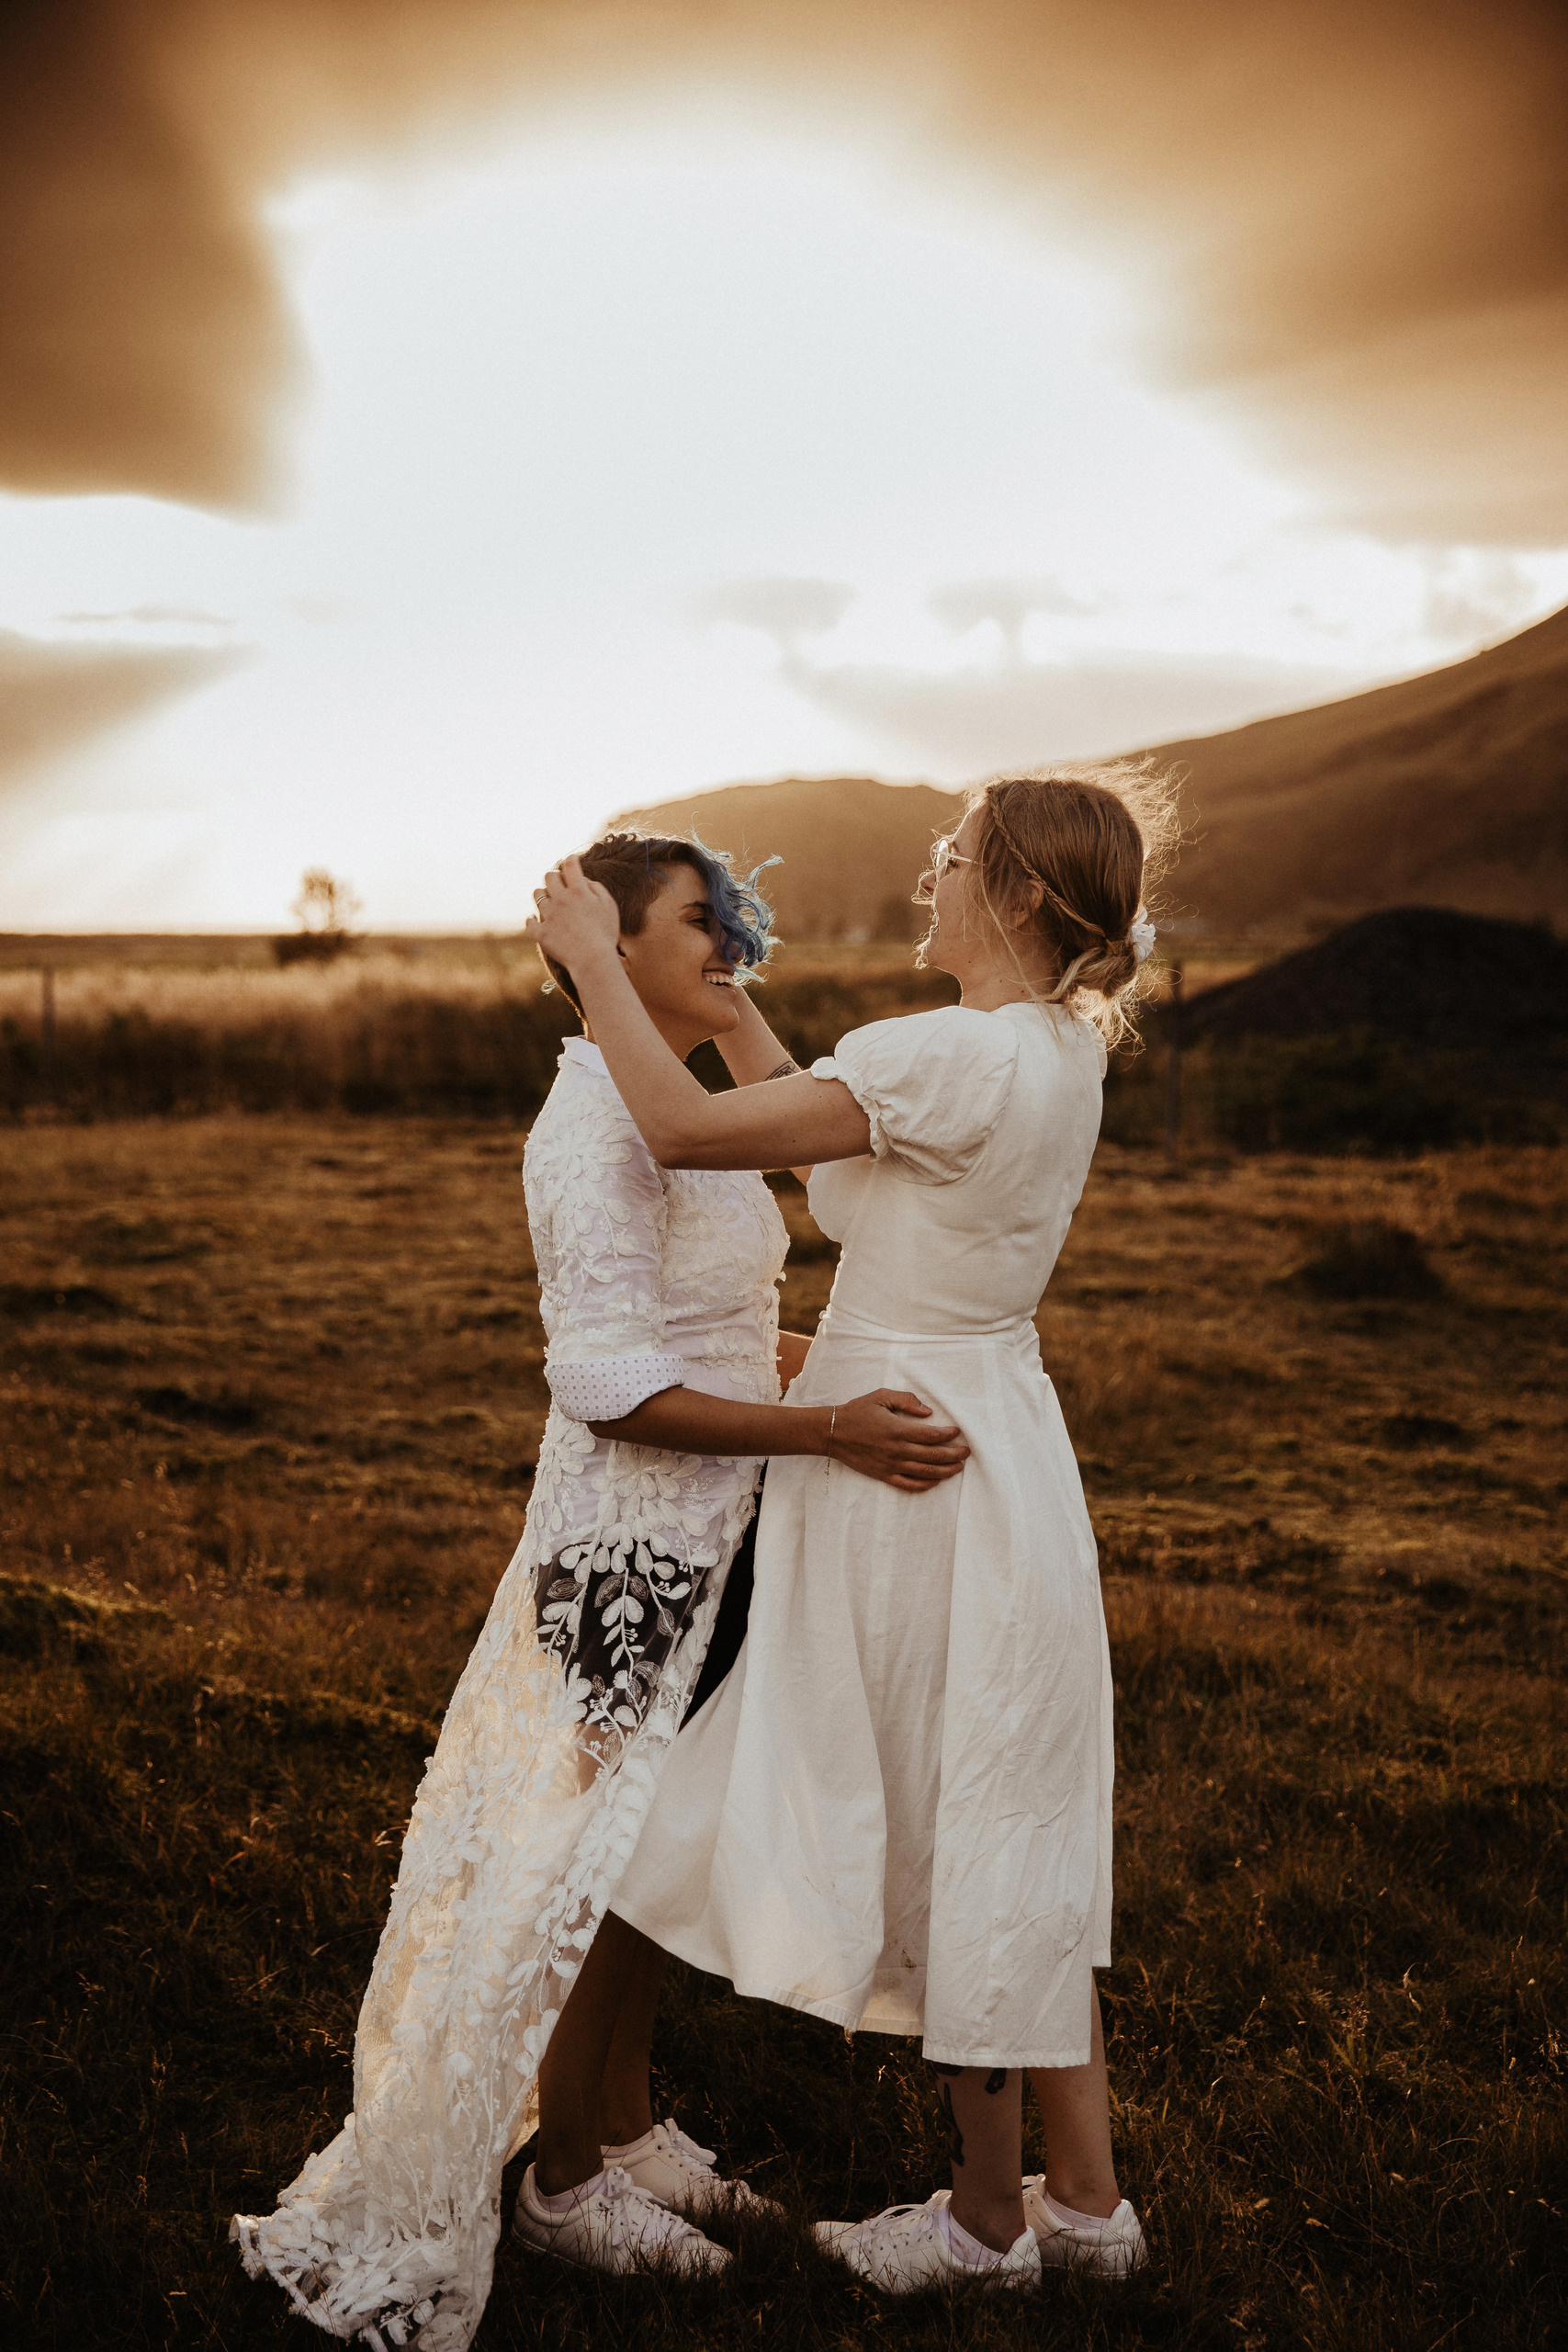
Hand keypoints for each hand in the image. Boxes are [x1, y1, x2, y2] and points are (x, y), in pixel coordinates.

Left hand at [524, 855, 621, 968]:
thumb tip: (584, 880)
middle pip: (549, 877)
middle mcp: (561, 899)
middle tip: (559, 882)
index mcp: (578, 891)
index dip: (571, 860)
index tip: (571, 861)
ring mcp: (549, 916)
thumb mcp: (609, 906)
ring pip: (538, 895)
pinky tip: (536, 920)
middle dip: (554, 877)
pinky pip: (530, 921)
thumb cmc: (605, 934)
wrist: (593, 959)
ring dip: (543, 894)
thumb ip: (597, 888)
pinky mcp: (541, 932)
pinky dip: (532, 919)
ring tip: (549, 900)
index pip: (570, 866)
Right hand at [827, 1390, 968, 1492]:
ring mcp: (891, 1465)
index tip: (958, 1431)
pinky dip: (925, 1484)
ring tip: (959, 1467)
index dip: (949, 1435)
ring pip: (925, 1472)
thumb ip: (906, 1400)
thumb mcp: (881, 1396)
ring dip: (946, 1471)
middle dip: (954, 1454)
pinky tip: (936, 1480)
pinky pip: (909, 1484)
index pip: (932, 1435)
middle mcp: (897, 1450)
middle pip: (934, 1455)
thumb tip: (928, 1412)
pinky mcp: (884, 1475)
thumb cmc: (857, 1411)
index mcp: (898, 1430)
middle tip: (967, 1452)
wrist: (833, 1432)